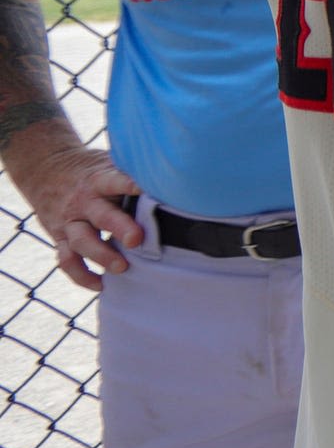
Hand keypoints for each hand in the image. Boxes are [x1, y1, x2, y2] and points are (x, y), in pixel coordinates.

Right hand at [6, 130, 139, 290]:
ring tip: (121, 268)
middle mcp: (84, 202)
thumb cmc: (93, 169)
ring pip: (81, 241)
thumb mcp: (108, 162)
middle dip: (119, 228)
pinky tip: (100, 285)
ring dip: (101, 255)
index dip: (130, 185)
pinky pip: (67, 260)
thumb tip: (174, 175)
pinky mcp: (60, 237)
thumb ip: (132, 171)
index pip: (115, 181)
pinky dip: (81, 275)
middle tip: (137, 240)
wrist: (46, 169)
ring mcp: (70, 221)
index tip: (148, 191)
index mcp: (99, 180)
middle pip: (101, 216)